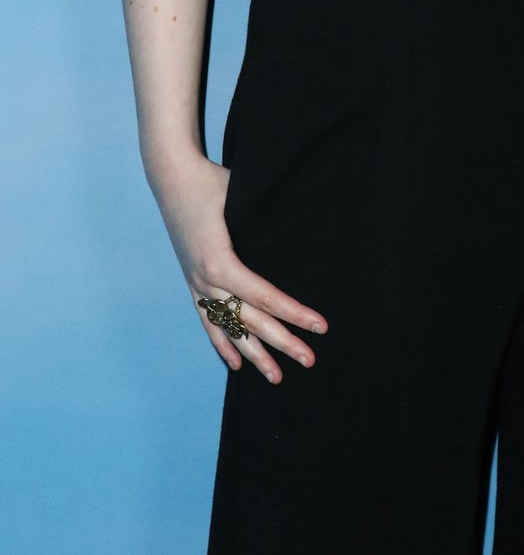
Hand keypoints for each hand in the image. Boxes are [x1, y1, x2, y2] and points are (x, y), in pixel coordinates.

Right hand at [148, 149, 327, 381]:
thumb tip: (303, 232)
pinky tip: (234, 364)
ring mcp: (197, 284)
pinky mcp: (192, 282)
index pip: (265, 297)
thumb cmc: (213, 183)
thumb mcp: (244, 199)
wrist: (172, 177)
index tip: (320, 327)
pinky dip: (221, 343)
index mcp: (221, 262)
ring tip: (276, 377)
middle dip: (282, 342)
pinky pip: (207, 321)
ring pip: (229, 329)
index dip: (294, 314)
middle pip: (250, 320)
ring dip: (253, 355)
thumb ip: (267, 222)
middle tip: (309, 361)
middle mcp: (207, 281)